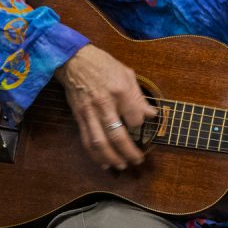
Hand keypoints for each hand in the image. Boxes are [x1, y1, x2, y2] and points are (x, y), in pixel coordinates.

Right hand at [53, 45, 156, 170]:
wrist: (74, 61)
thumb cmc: (103, 65)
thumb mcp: (126, 74)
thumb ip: (139, 97)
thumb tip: (152, 114)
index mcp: (120, 91)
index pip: (134, 118)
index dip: (140, 126)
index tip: (141, 127)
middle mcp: (104, 104)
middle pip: (117, 135)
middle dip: (129, 152)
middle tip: (137, 161)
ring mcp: (89, 112)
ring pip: (100, 142)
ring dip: (111, 158)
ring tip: (121, 166)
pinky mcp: (79, 117)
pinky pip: (87, 140)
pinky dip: (95, 155)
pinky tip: (104, 162)